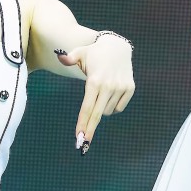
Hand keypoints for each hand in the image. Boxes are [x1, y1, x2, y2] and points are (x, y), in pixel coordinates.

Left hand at [56, 35, 134, 153]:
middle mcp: (109, 86)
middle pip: (97, 115)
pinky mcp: (129, 89)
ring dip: (101, 110)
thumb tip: (60, 57)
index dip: (82, 123)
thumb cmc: (94, 53)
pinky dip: (112, 106)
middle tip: (83, 144)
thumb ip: (69, 57)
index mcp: (95, 81)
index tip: (79, 136)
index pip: (87, 107)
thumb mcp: (80, 53)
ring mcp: (121, 88)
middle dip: (89, 130)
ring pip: (107, 111)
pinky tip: (110, 95)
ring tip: (100, 95)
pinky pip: (118, 107)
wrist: (118, 47)